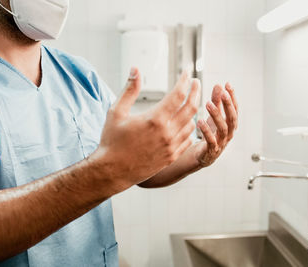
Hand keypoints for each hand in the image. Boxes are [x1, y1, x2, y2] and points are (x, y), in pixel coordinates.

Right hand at [92, 68, 199, 188]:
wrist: (112, 171)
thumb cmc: (112, 140)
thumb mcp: (116, 112)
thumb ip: (129, 90)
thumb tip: (136, 69)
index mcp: (155, 119)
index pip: (178, 94)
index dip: (185, 80)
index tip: (187, 72)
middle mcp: (167, 133)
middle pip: (191, 107)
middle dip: (196, 91)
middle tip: (196, 82)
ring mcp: (171, 146)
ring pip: (192, 123)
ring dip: (193, 111)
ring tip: (189, 102)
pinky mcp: (171, 157)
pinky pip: (188, 139)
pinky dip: (189, 128)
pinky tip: (186, 123)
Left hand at [193, 83, 237, 166]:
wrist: (201, 157)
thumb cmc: (210, 135)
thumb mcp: (213, 117)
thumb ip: (217, 102)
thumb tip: (219, 85)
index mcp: (230, 125)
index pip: (235, 109)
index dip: (232, 97)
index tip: (227, 85)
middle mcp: (229, 134)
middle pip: (232, 118)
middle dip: (228, 105)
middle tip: (222, 93)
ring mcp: (221, 143)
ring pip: (223, 128)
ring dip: (217, 115)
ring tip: (208, 103)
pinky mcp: (211, 151)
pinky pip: (211, 141)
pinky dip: (206, 131)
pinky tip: (200, 121)